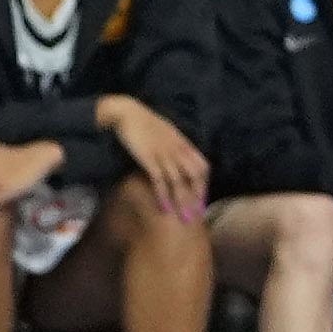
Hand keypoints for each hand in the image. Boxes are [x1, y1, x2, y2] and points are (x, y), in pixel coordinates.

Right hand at [97, 96, 206, 219]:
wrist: (128, 113)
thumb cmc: (146, 124)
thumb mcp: (168, 134)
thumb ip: (177, 147)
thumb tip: (182, 161)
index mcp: (184, 144)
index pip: (202, 167)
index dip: (204, 185)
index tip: (202, 201)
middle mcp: (178, 150)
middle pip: (194, 177)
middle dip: (196, 197)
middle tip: (196, 216)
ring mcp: (164, 154)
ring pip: (179, 181)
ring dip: (182, 201)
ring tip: (184, 218)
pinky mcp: (149, 158)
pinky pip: (159, 179)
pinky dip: (163, 194)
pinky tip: (165, 207)